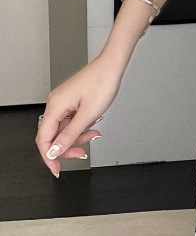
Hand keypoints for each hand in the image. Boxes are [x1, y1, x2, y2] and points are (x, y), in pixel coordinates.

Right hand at [35, 56, 123, 176]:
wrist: (112, 66)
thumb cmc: (102, 83)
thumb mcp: (88, 115)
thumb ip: (70, 135)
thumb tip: (55, 151)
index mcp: (55, 107)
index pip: (44, 139)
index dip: (49, 157)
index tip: (57, 169)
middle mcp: (56, 104)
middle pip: (54, 135)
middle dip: (68, 146)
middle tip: (82, 153)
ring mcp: (64, 102)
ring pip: (65, 128)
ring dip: (79, 135)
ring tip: (94, 133)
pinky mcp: (72, 101)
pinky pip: (72, 120)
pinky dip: (82, 126)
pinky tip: (94, 124)